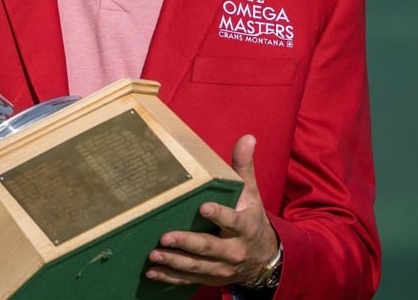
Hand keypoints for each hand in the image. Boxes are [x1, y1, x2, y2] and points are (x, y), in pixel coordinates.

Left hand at [145, 134, 279, 287]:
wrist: (264, 257)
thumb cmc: (251, 218)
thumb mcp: (251, 194)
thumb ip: (244, 167)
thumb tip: (247, 137)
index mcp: (244, 226)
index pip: (232, 220)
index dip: (218, 215)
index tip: (203, 208)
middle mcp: (234, 249)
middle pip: (209, 247)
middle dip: (187, 243)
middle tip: (165, 237)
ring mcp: (222, 267)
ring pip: (197, 267)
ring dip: (175, 262)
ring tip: (154, 255)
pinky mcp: (211, 277)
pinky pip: (189, 280)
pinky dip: (170, 278)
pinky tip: (153, 272)